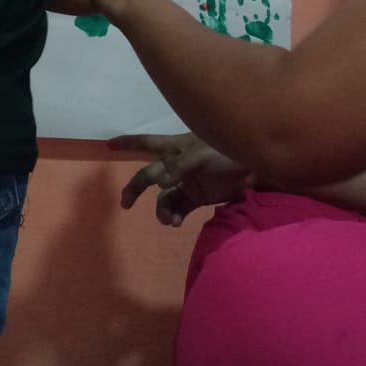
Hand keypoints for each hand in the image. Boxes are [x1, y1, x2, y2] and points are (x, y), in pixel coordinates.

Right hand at [108, 132, 254, 226]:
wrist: (257, 169)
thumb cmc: (229, 152)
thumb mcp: (204, 154)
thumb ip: (180, 166)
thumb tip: (160, 184)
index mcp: (175, 147)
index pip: (147, 142)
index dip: (128, 143)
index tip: (108, 145)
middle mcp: (176, 165)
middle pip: (148, 176)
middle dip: (135, 189)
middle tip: (126, 204)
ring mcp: (186, 182)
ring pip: (163, 198)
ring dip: (161, 210)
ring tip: (169, 220)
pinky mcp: (197, 198)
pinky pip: (177, 208)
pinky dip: (173, 216)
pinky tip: (176, 222)